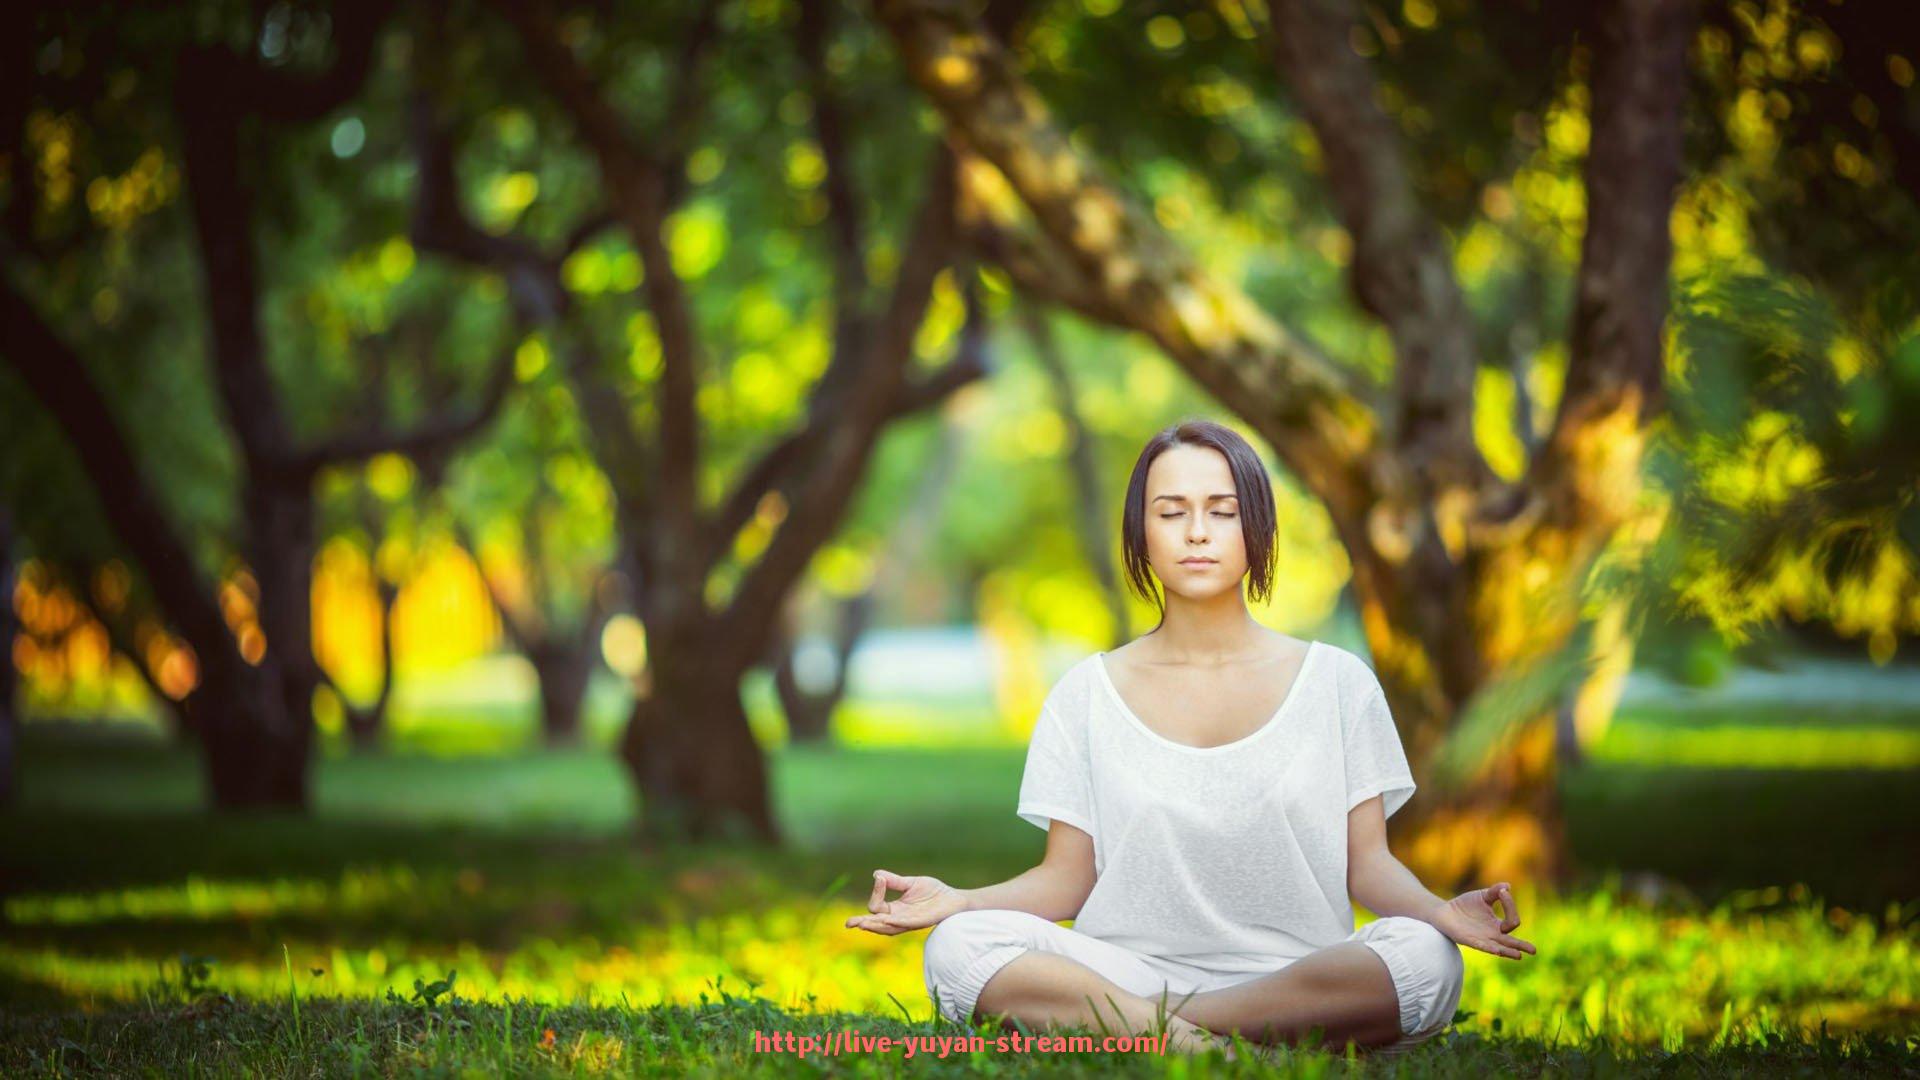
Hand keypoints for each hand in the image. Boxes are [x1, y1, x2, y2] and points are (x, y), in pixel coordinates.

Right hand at [843, 869, 968, 934]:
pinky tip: (886, 920)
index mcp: (895, 910)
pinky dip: (894, 922)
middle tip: (848, 923)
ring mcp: (909, 922)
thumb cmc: (934, 892)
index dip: (876, 892)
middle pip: (876, 923)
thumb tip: (876, 874)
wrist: (954, 898)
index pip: (876, 907)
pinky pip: (905, 924)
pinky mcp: (920, 922)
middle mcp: (899, 918)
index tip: (880, 878)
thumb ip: (894, 881)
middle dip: (862, 923)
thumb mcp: (910, 883)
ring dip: (874, 926)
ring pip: (887, 928)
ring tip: (862, 924)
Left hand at [1429, 881, 1535, 959]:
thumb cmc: (1465, 905)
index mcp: (1497, 925)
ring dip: (1508, 951)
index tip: (1502, 892)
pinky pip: (1482, 946)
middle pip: (1511, 942)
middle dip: (1521, 946)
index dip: (1510, 905)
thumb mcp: (1483, 895)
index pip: (1513, 920)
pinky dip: (1490, 948)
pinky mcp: (1469, 941)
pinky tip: (1497, 950)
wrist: (1444, 911)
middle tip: (1534, 951)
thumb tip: (1507, 887)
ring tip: (1519, 955)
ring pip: (1499, 948)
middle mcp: (1492, 935)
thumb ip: (1495, 891)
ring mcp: (1482, 939)